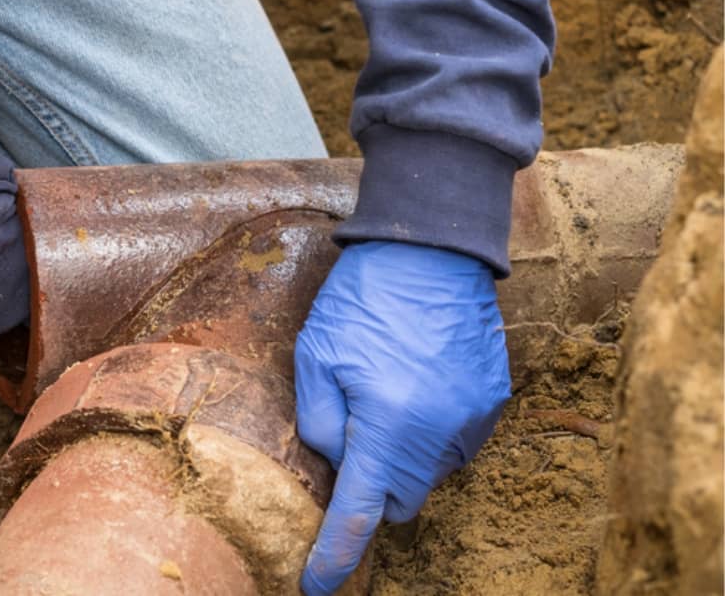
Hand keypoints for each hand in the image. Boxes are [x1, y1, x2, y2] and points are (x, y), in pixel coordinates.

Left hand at [295, 241, 509, 593]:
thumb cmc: (363, 297)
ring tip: (385, 392)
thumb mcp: (315, 354)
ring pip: (428, 471)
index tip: (316, 586)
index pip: (358, 512)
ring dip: (402, 454)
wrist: (433, 247)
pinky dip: (430, 430)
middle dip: (371, 486)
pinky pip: (455, 441)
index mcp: (387, 424)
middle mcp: (437, 432)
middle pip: (399, 498)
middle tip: (351, 434)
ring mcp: (471, 418)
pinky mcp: (492, 401)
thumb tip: (336, 463)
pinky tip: (415, 383)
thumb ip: (319, 421)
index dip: (335, 557)